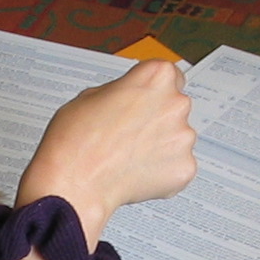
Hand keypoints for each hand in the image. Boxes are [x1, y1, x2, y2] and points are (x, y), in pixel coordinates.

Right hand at [17, 59, 196, 235]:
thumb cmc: (76, 141)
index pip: (169, 75)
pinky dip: (162, 171)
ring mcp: (183, 137)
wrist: (74, 183)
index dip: (154, 90)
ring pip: (177, 139)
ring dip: (160, 146)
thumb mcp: (90, 96)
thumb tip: (129, 99)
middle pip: (174, 107)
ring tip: (129, 156)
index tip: (148, 99)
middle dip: (156, 119)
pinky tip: (136, 172)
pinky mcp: (185, 167)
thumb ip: (122, 92)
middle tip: (130, 133)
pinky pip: (177, 166)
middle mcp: (176, 103)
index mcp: (155, 77)